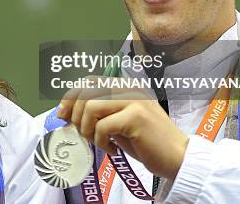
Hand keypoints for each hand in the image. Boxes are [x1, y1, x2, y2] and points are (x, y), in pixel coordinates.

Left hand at [57, 79, 188, 178]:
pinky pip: (103, 126)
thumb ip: (99, 112)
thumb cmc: (146, 142)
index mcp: (125, 85)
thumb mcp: (118, 121)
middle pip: (85, 92)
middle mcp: (129, 87)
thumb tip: (66, 113)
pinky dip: (101, 142)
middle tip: (83, 134)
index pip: (88, 81)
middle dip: (75, 115)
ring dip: (87, 130)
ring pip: (91, 107)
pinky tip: (113, 150)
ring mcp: (134, 100)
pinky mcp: (136, 116)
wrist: (177, 157)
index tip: (62, 115)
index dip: (70, 97)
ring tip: (99, 143)